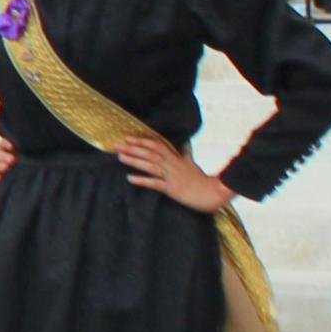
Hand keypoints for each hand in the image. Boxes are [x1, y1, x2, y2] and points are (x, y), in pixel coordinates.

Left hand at [117, 132, 233, 213]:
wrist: (213, 193)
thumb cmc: (201, 179)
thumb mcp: (192, 163)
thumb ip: (186, 153)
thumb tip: (185, 143)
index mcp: (176, 158)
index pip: (157, 145)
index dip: (142, 141)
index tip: (128, 137)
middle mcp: (172, 165)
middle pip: (150, 154)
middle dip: (133, 149)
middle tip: (117, 145)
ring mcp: (172, 176)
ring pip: (150, 166)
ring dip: (134, 161)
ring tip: (120, 157)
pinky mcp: (172, 189)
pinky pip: (155, 184)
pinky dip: (142, 180)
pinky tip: (130, 178)